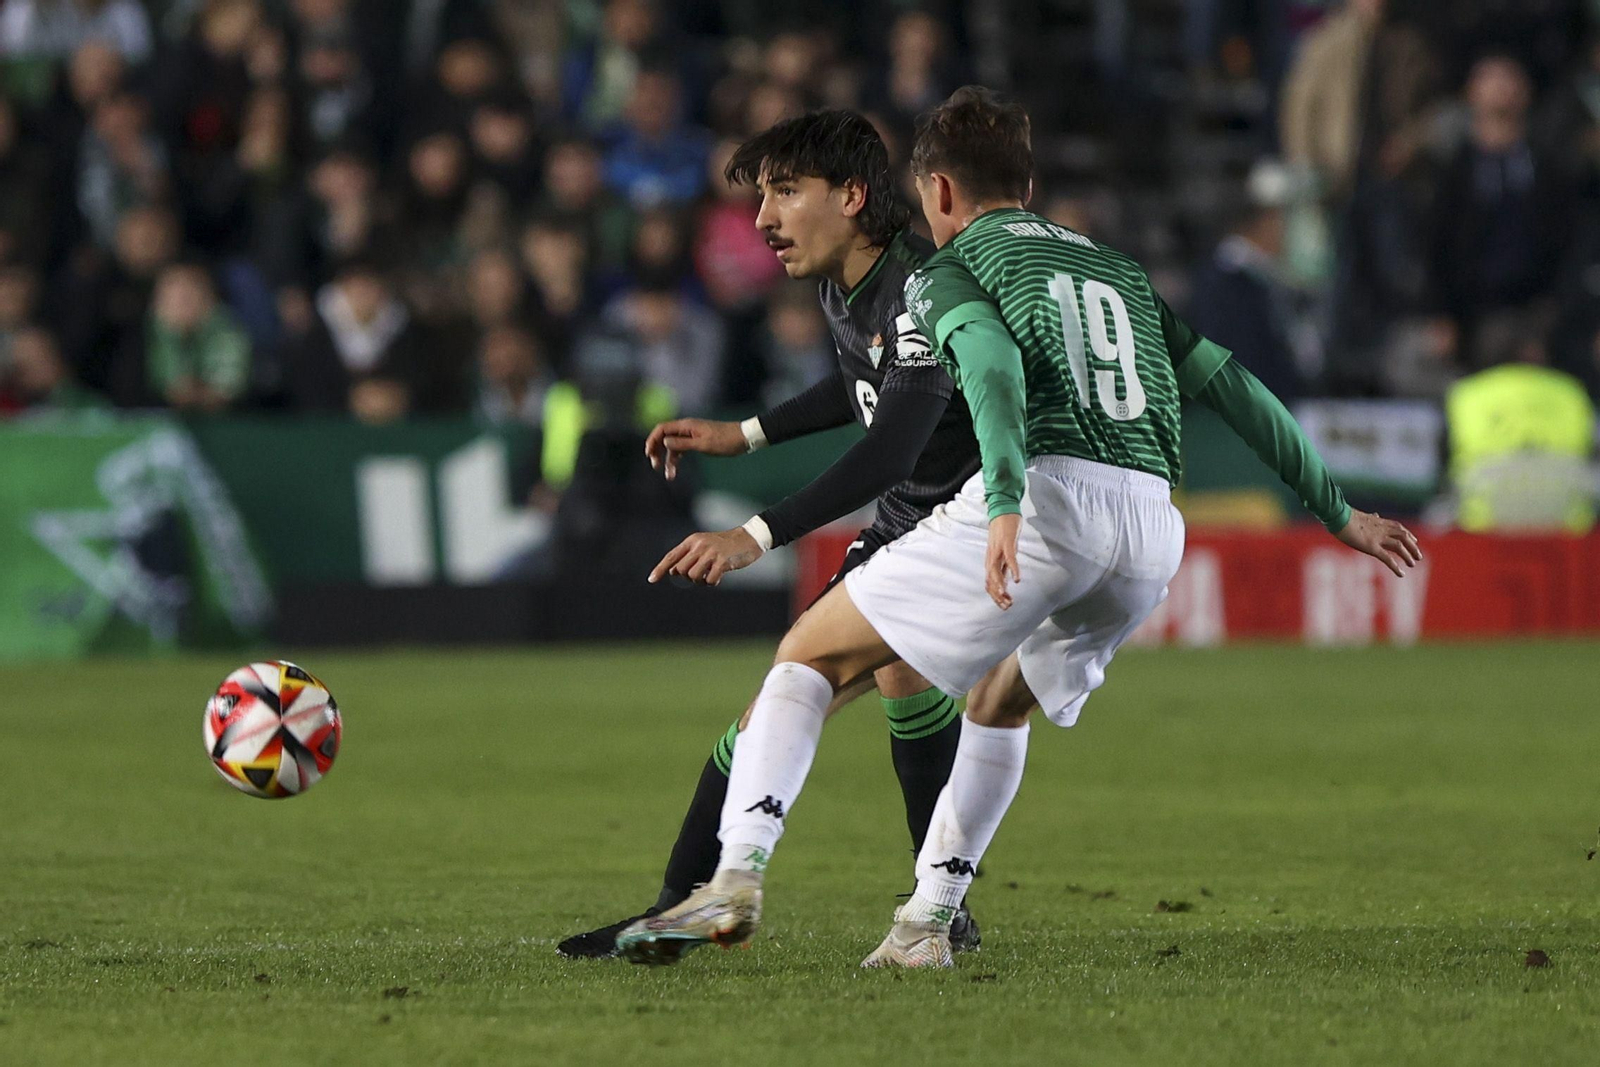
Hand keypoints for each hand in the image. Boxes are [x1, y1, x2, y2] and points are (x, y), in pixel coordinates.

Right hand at [643, 419, 745, 479]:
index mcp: (687, 425)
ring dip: (669, 460)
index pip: (662, 429)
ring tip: (669, 476)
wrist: (745, 438)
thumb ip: (683, 444)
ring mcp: (692, 434)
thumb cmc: (726, 441)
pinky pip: (682, 449)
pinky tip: (675, 470)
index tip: (648, 454)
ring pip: (673, 446)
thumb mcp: (704, 445)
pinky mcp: (698, 441)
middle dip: (658, 451)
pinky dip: (678, 459)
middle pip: (664, 437)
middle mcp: (687, 428)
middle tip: (655, 466)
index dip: (652, 440)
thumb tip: (665, 442)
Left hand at [649, 528, 763, 585]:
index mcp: (692, 541)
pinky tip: (719, 576)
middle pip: (681, 570)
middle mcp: (699, 545)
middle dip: (688, 577)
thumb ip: (690, 556)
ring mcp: (711, 553)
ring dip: (701, 581)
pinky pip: (709, 580)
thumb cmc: (725, 545)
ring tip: (710, 575)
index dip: (659, 569)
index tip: (651, 580)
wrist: (749, 539)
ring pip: (693, 576)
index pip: (671, 557)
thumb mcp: (704, 545)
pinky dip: (712, 582)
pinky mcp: (722, 561)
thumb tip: (674, 572)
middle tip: (702, 573)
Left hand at [985, 513, 1021, 609]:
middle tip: (1007, 606)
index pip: (989, 582)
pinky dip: (1013, 569)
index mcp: (991, 560)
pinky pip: (1009, 558)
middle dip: (998, 595)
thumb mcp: (1004, 551)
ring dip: (1001, 585)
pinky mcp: (1007, 542)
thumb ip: (1005, 565)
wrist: (1003, 510)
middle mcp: (992, 557)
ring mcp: (998, 550)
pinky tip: (1018, 579)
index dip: (995, 596)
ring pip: (996, 571)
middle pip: (990, 580)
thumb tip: (1009, 580)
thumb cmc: (1003, 531)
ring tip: (1007, 597)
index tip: (1004, 606)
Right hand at [1333, 509, 1421, 577]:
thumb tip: (1374, 514)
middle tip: (1418, 557)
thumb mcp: (1358, 515)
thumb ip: (1369, 517)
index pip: (1398, 527)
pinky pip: (1387, 558)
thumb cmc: (1342, 515)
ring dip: (1408, 556)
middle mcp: (1381, 529)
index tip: (1414, 540)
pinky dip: (1395, 567)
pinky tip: (1401, 574)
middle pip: (1404, 537)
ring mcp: (1378, 538)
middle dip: (1413, 547)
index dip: (1408, 534)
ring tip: (1412, 565)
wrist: (1338, 516)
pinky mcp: (1371, 547)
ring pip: (1399, 547)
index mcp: (1378, 521)